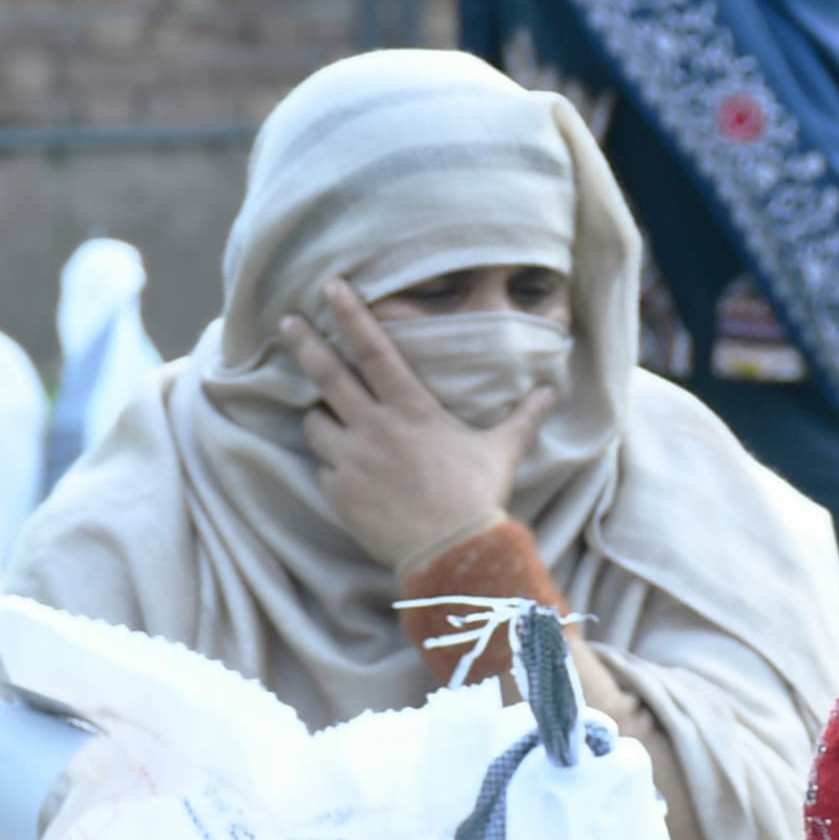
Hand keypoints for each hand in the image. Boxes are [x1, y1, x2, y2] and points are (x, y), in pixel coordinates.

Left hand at [282, 281, 554, 569]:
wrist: (451, 553)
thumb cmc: (478, 497)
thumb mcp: (503, 451)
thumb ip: (522, 418)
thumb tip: (552, 392)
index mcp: (411, 409)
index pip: (375, 349)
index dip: (351, 314)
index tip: (329, 286)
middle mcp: (374, 427)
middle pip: (327, 374)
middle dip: (304, 344)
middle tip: (286, 322)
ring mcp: (351, 461)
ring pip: (314, 423)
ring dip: (318, 417)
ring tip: (326, 419)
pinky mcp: (339, 494)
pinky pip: (321, 471)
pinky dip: (329, 468)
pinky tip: (344, 475)